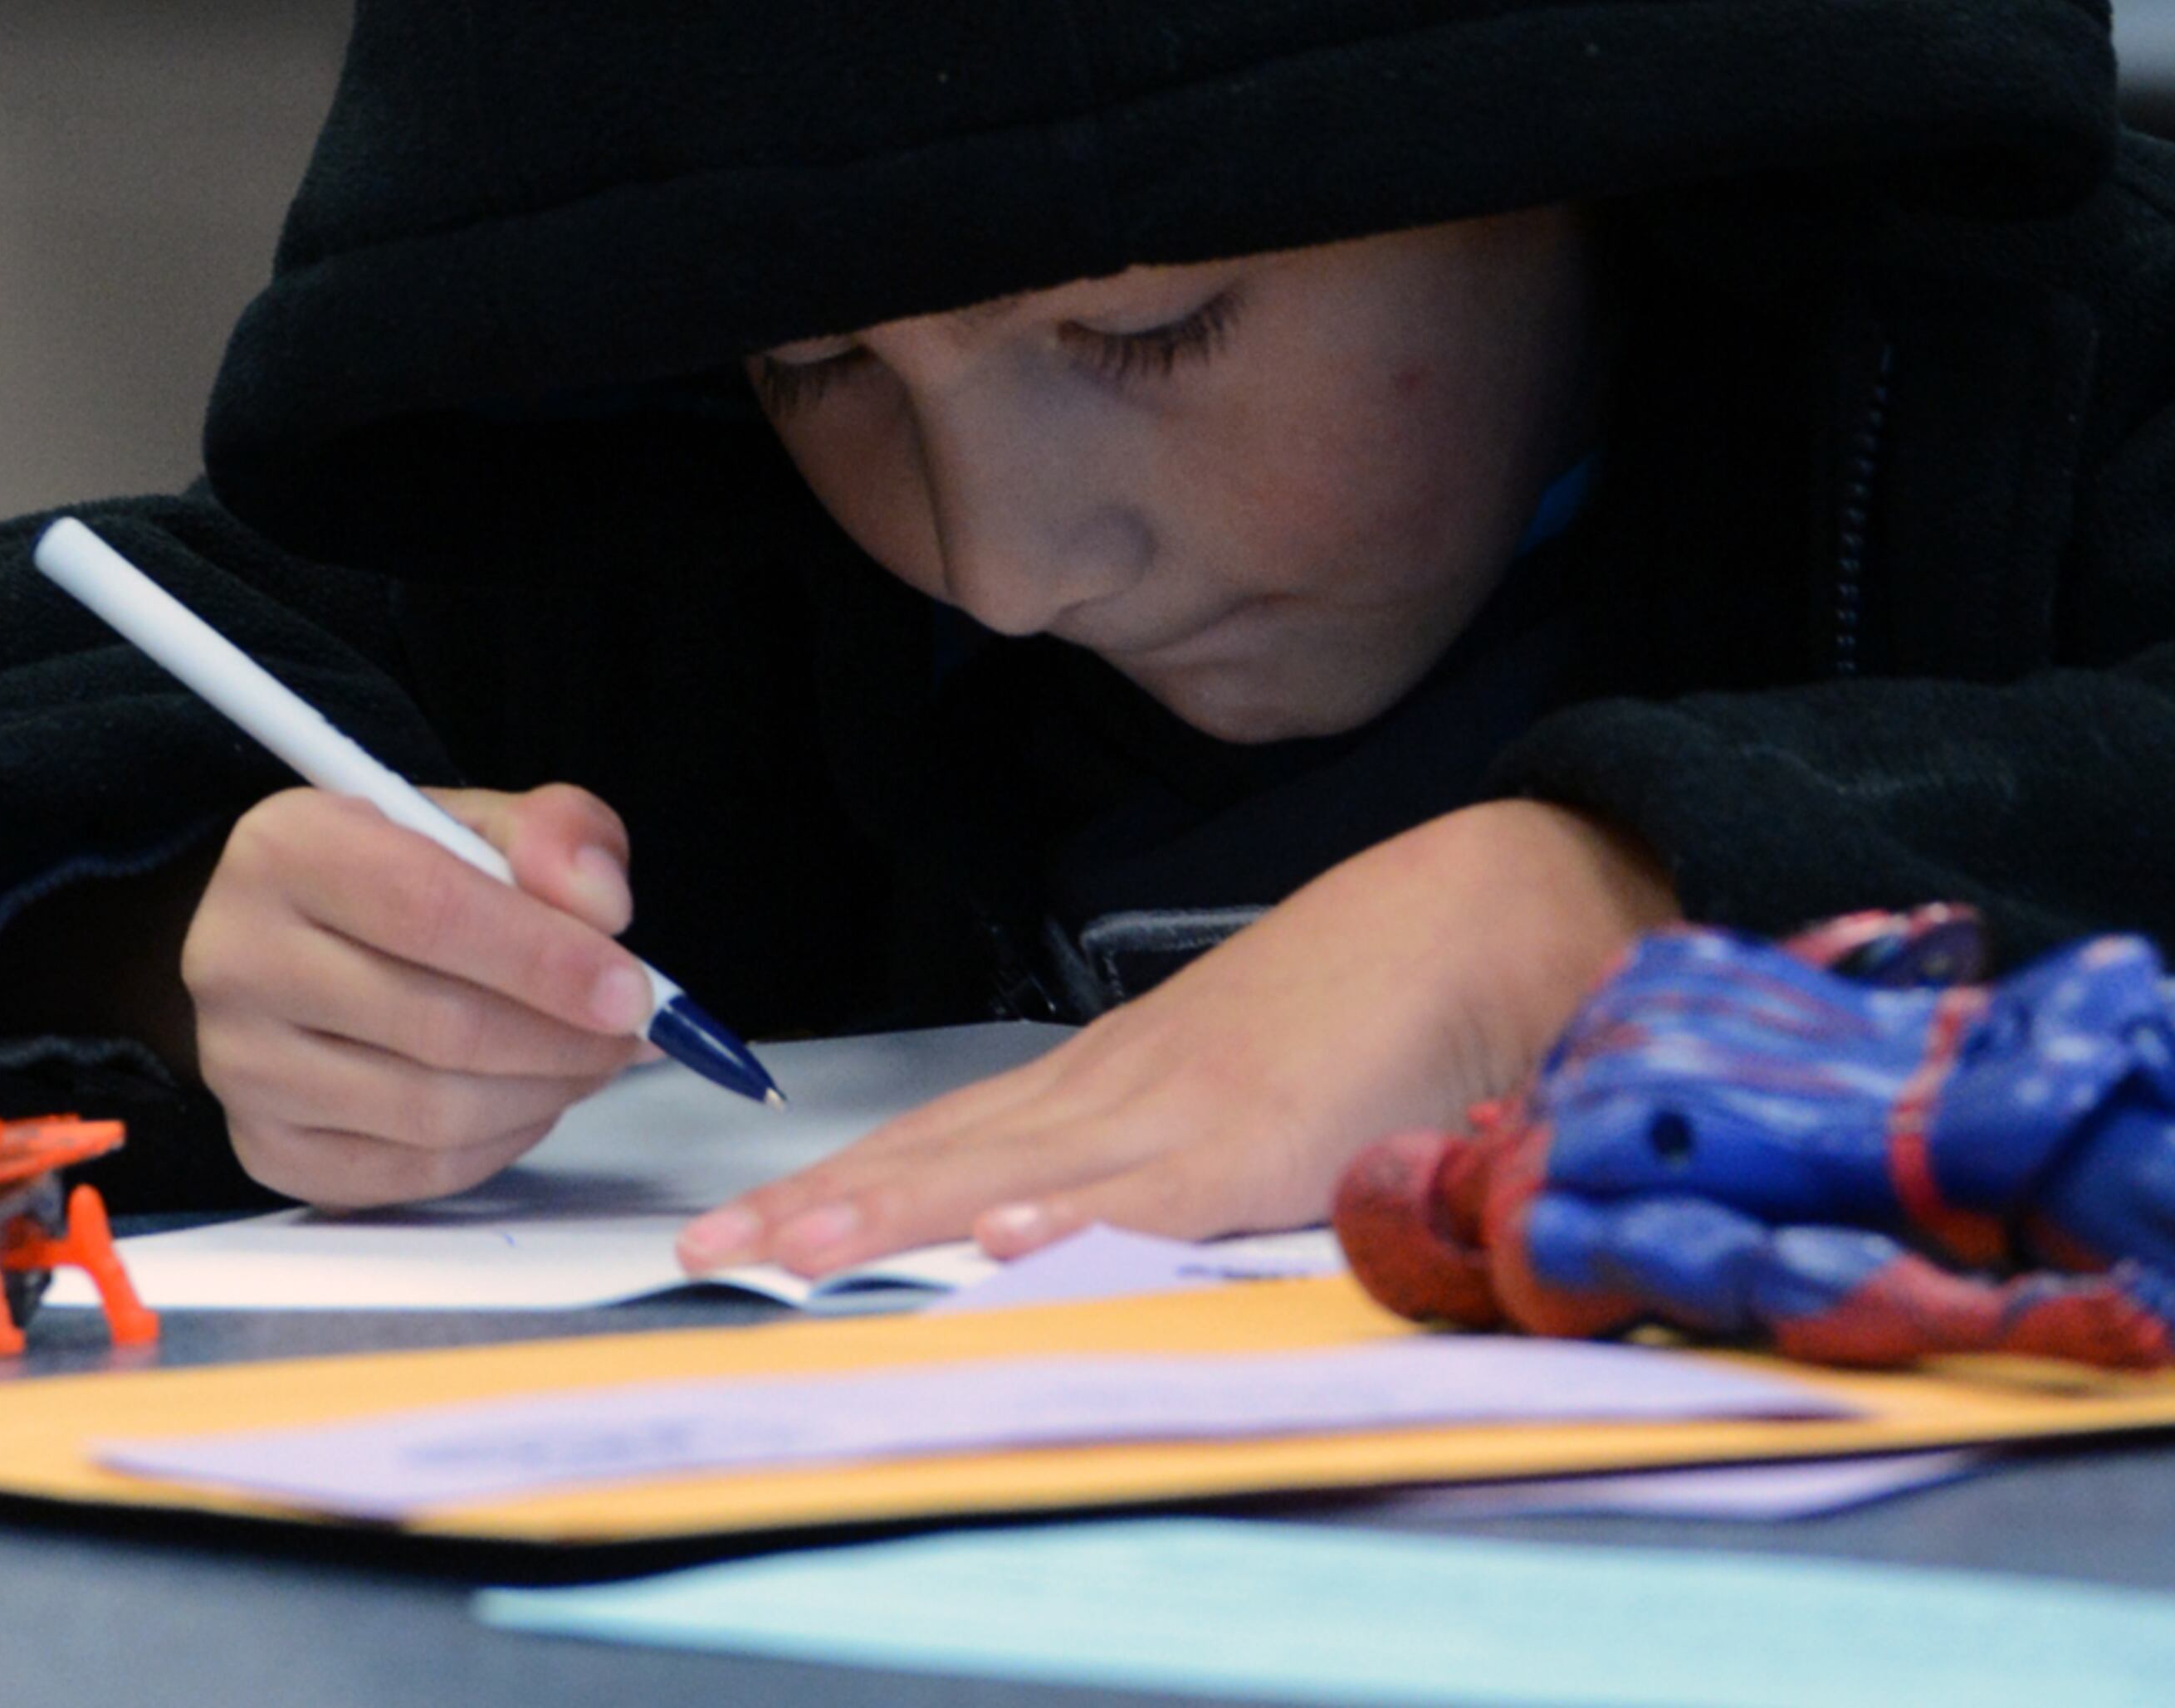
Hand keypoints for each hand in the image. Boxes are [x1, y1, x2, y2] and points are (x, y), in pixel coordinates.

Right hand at [181, 782, 657, 1207]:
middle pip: (436, 1024)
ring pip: (428, 1112)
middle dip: (561, 1039)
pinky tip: (530, 1100)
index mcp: (287, 847)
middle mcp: (241, 958)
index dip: (544, 957)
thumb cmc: (388, 872)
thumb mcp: (466, 820)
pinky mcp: (265, 1148)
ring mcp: (243, 1066)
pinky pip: (408, 1173)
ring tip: (589, 1061)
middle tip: (629, 1033)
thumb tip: (603, 908)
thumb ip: (551, 836)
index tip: (629, 989)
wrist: (280, 936)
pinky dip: (494, 1146)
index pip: (429, 910)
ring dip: (539, 1095)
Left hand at [677, 799, 1675, 1277]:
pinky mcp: (1253, 1145)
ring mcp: (1179, 1114)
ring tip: (796, 1247)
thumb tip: (1073, 1224)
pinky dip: (1065, 1219)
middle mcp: (1118, 1091)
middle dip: (823, 1206)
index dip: (843, 1181)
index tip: (744, 1224)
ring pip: (1007, 1172)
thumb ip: (1163, 1160)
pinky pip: (1143, 1197)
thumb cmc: (1361, 1011)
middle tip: (706, 1252)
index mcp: (1109, 1084)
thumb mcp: (1238, 1096)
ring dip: (895, 1213)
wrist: (1468, 921)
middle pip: (943, 1154)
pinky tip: (998, 1240)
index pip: (945, 1139)